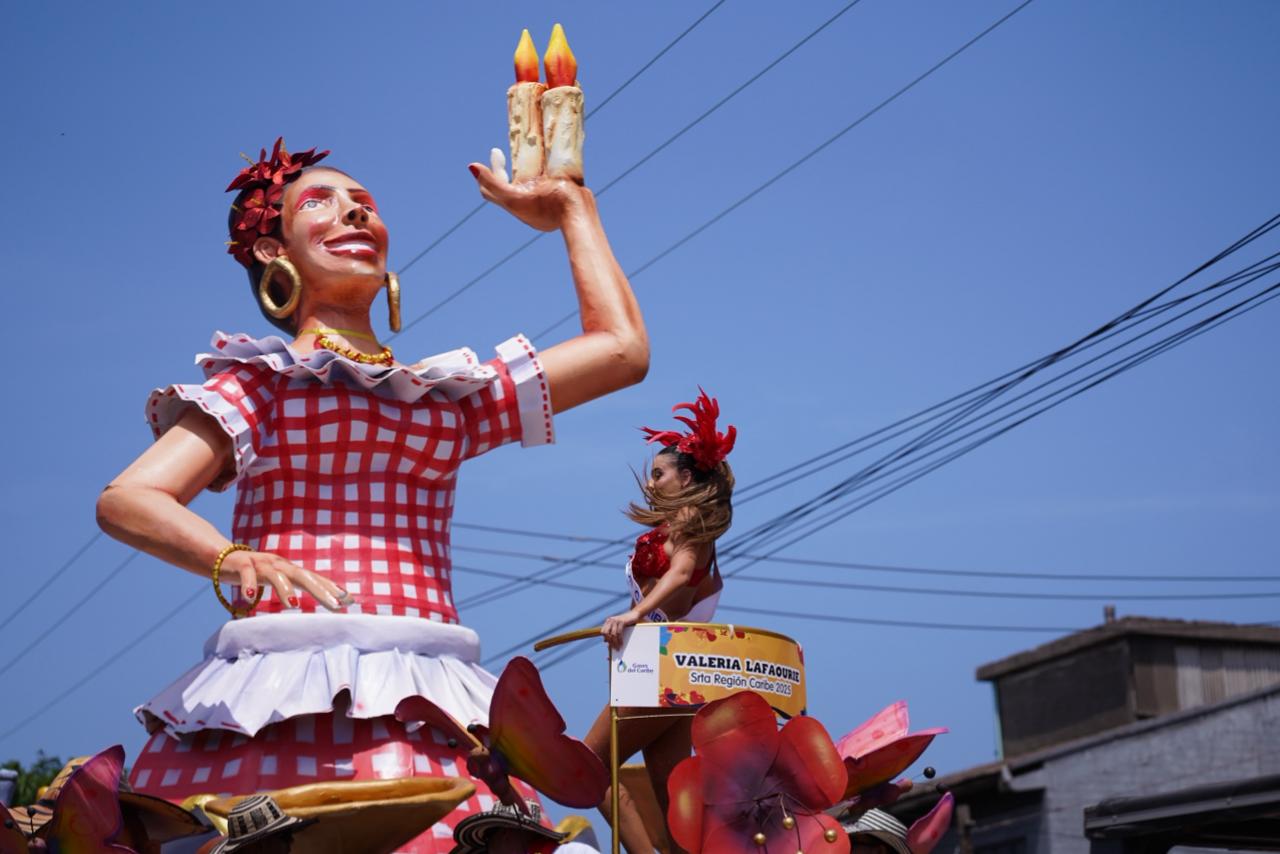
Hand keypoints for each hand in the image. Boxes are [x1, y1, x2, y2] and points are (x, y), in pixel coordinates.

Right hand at [220, 549, 353, 612]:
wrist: (223, 557)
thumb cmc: (255, 572)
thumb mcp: (277, 580)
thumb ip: (294, 589)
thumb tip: (311, 602)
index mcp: (290, 570)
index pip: (316, 579)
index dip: (332, 589)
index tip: (350, 601)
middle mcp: (280, 565)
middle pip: (304, 576)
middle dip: (321, 590)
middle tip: (336, 605)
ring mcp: (261, 563)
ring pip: (276, 575)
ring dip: (284, 589)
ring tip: (293, 605)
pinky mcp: (241, 564)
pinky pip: (247, 574)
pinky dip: (249, 584)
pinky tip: (252, 597)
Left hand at [469, 160, 586, 231]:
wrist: (579, 212)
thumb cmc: (548, 205)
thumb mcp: (515, 197)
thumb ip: (493, 183)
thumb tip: (471, 166)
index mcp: (516, 205)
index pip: (492, 188)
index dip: (491, 170)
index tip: (497, 151)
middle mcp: (528, 203)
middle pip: (509, 185)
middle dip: (506, 168)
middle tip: (506, 150)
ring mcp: (545, 199)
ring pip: (530, 180)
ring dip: (526, 165)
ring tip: (528, 149)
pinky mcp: (560, 193)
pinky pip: (548, 177)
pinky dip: (545, 166)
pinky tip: (549, 155)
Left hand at [601, 610, 640, 648]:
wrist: (634, 614)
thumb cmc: (626, 622)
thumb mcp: (617, 626)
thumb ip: (611, 632)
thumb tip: (605, 641)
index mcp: (608, 621)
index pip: (603, 632)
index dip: (606, 638)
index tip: (609, 645)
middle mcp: (610, 620)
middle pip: (606, 633)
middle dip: (610, 642)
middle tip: (614, 648)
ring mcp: (616, 620)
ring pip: (613, 634)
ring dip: (615, 642)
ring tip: (618, 648)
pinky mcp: (622, 621)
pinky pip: (619, 632)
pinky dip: (620, 639)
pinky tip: (621, 643)